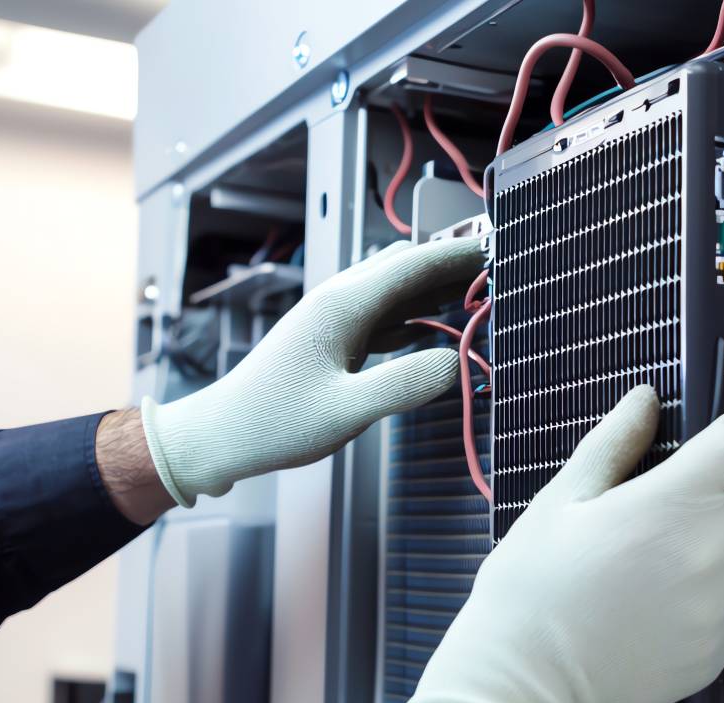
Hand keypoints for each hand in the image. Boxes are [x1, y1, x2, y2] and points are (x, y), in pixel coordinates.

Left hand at [141, 238, 485, 507]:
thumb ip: (405, 385)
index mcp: (343, 305)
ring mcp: (334, 319)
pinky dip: (416, 315)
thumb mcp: (347, 411)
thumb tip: (459, 363)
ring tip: (479, 294)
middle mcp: (339, 301)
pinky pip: (384, 315)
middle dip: (452, 265)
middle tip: (499, 272)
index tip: (501, 247)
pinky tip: (437, 325)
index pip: (412, 263)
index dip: (459, 253)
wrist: (222, 434)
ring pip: (395, 290)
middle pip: (405, 267)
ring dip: (435, 289)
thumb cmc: (275, 422)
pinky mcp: (333, 340)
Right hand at [398, 387, 723, 702]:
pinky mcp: (718, 650)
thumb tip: (644, 401)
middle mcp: (707, 556)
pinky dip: (718, 589)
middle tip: (698, 485)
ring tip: (671, 548)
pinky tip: (670, 592)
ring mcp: (718, 608)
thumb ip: (613, 443)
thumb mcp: (561, 499)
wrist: (526, 678)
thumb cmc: (533, 588)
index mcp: (669, 507)